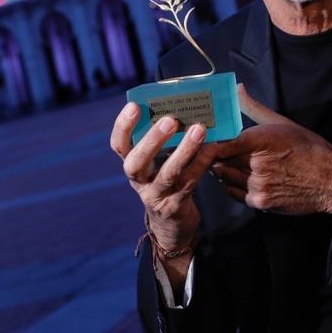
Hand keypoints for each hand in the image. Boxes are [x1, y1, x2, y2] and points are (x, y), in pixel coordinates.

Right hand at [110, 103, 218, 255]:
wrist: (172, 226)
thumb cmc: (166, 183)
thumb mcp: (156, 165)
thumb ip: (160, 142)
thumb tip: (177, 105)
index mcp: (132, 166)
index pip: (119, 146)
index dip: (123, 126)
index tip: (134, 106)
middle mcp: (139, 182)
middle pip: (137, 161)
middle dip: (152, 139)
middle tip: (170, 119)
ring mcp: (157, 196)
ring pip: (168, 173)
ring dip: (184, 150)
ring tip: (199, 129)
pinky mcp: (176, 206)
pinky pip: (190, 182)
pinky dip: (202, 162)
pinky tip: (212, 147)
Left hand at [211, 85, 331, 218]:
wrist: (330, 179)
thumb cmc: (309, 149)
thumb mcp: (282, 122)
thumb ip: (254, 107)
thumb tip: (238, 88)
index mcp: (260, 140)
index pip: (222, 143)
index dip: (212, 143)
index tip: (208, 140)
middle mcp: (257, 163)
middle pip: (220, 161)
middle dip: (216, 157)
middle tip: (215, 152)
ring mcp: (258, 185)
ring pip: (224, 178)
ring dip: (223, 171)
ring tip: (228, 164)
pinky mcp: (261, 201)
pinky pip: (234, 193)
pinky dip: (232, 186)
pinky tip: (240, 178)